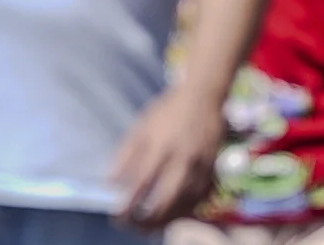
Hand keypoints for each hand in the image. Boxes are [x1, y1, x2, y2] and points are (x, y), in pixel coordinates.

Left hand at [111, 83, 224, 226]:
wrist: (204, 95)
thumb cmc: (167, 110)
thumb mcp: (141, 126)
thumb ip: (125, 155)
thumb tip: (110, 184)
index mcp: (161, 145)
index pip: (142, 184)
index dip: (129, 205)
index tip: (117, 217)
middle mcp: (182, 158)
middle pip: (165, 200)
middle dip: (147, 220)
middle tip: (133, 227)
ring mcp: (200, 165)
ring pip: (184, 204)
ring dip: (166, 220)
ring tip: (149, 228)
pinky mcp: (212, 168)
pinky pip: (200, 198)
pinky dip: (186, 212)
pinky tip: (173, 217)